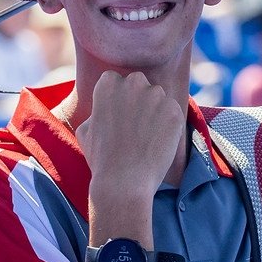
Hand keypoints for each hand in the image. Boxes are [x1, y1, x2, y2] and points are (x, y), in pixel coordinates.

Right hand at [74, 72, 184, 215]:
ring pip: (158, 98)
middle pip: (139, 84)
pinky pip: (173, 112)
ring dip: (155, 111)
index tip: (117, 116)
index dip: (117, 99)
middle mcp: (134, 83)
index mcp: (108, 83)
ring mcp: (157, 95)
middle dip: (137, 99)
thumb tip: (106, 103)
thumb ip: (98, 109)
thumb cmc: (101, 158)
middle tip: (133, 126)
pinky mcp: (175, 110)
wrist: (124, 181)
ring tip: (145, 138)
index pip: (115, 80)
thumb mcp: (85, 129)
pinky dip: (169, 125)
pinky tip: (158, 142)